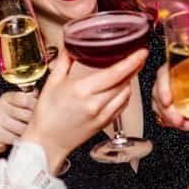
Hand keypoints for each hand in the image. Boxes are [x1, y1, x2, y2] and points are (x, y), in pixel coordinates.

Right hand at [0, 91, 36, 157]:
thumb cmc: (3, 122)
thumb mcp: (12, 107)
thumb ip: (26, 100)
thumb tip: (38, 93)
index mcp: (6, 98)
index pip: (27, 100)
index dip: (37, 108)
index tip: (43, 114)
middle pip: (27, 115)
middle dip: (35, 124)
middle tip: (39, 128)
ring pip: (23, 129)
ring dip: (29, 134)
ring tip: (30, 136)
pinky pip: (17, 139)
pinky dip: (22, 142)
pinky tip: (22, 141)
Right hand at [20, 47, 146, 168]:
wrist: (47, 142)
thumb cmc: (46, 115)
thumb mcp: (52, 82)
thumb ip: (64, 61)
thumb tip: (70, 45)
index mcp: (83, 90)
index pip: (115, 73)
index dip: (132, 61)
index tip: (141, 52)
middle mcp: (95, 104)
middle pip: (124, 82)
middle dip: (134, 68)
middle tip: (138, 56)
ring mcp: (102, 115)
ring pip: (126, 95)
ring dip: (129, 81)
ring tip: (128, 71)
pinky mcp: (105, 124)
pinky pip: (122, 106)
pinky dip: (125, 95)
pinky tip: (121, 89)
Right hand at [153, 63, 188, 138]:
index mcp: (184, 68)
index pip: (164, 73)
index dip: (162, 86)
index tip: (167, 101)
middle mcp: (174, 81)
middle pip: (158, 93)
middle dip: (166, 110)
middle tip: (179, 121)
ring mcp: (172, 97)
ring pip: (160, 108)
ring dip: (171, 120)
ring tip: (188, 126)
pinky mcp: (173, 111)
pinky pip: (166, 118)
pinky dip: (174, 125)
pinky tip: (188, 126)